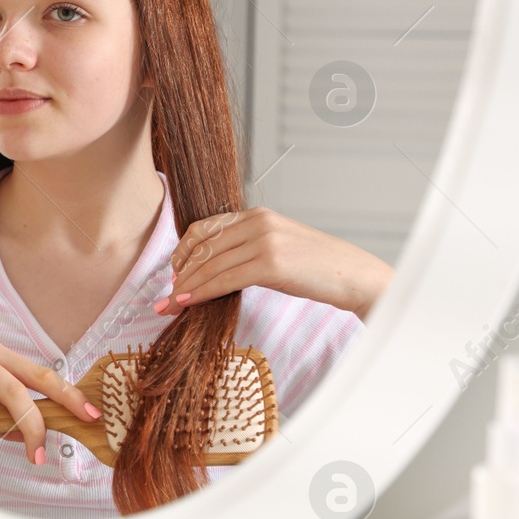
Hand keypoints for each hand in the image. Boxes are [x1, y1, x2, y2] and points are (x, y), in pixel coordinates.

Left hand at [157, 206, 392, 320]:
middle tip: (165, 296)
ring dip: (187, 287)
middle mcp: (258, 222)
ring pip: (211, 265)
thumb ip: (245, 247)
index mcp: (256, 214)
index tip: (173, 272)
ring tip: (171, 304)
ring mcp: (264, 241)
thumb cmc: (315, 267)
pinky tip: (189, 303)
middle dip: (180, 274)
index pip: (205, 229)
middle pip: (203, 248)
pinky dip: (202, 292)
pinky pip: (224, 280)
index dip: (182, 251)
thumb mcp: (277, 246)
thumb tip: (209, 267)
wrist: (353, 276)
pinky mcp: (271, 264)